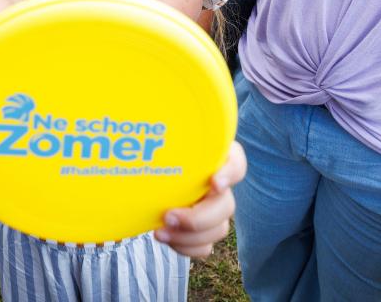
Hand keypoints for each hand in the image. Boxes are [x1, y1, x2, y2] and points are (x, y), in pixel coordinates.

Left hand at [154, 141, 246, 256]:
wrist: (144, 177)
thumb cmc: (156, 154)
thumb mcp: (160, 143)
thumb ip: (164, 138)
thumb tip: (145, 134)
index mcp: (215, 159)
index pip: (236, 163)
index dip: (229, 174)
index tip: (213, 183)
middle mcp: (219, 185)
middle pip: (226, 205)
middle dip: (198, 217)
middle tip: (169, 215)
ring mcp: (213, 210)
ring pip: (219, 229)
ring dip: (190, 236)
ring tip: (160, 231)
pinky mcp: (202, 231)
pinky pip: (206, 247)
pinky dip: (186, 247)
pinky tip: (165, 238)